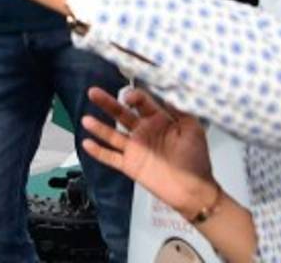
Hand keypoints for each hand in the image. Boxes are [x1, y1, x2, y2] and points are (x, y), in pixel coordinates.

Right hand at [80, 86, 215, 217]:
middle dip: (108, 103)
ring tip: (85, 118)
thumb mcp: (192, 128)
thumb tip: (167, 91)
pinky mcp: (130, 165)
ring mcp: (135, 149)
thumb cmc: (195, 158)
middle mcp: (144, 131)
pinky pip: (111, 157)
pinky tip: (86, 143)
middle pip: (121, 114)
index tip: (128, 96)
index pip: (142, 103)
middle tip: (93, 92)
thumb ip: (179, 110)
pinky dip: (98, 152)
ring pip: (112, 134)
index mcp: (159, 120)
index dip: (134, 96)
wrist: (193, 190)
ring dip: (99, 127)